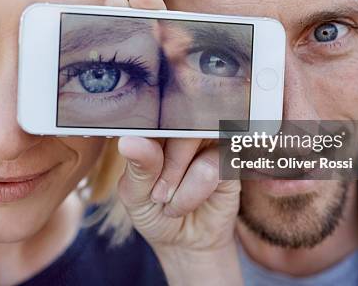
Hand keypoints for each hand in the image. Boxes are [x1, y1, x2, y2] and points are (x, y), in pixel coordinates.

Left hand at [117, 137, 240, 284]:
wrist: (186, 242)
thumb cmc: (155, 212)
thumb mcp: (134, 195)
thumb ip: (137, 167)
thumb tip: (128, 142)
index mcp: (154, 130)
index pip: (149, 115)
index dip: (145, 134)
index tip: (137, 152)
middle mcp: (181, 129)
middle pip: (174, 124)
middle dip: (165, 167)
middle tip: (157, 195)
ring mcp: (207, 140)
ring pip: (193, 143)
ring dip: (178, 184)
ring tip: (172, 201)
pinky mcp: (228, 158)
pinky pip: (210, 167)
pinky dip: (193, 193)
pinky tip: (190, 202)